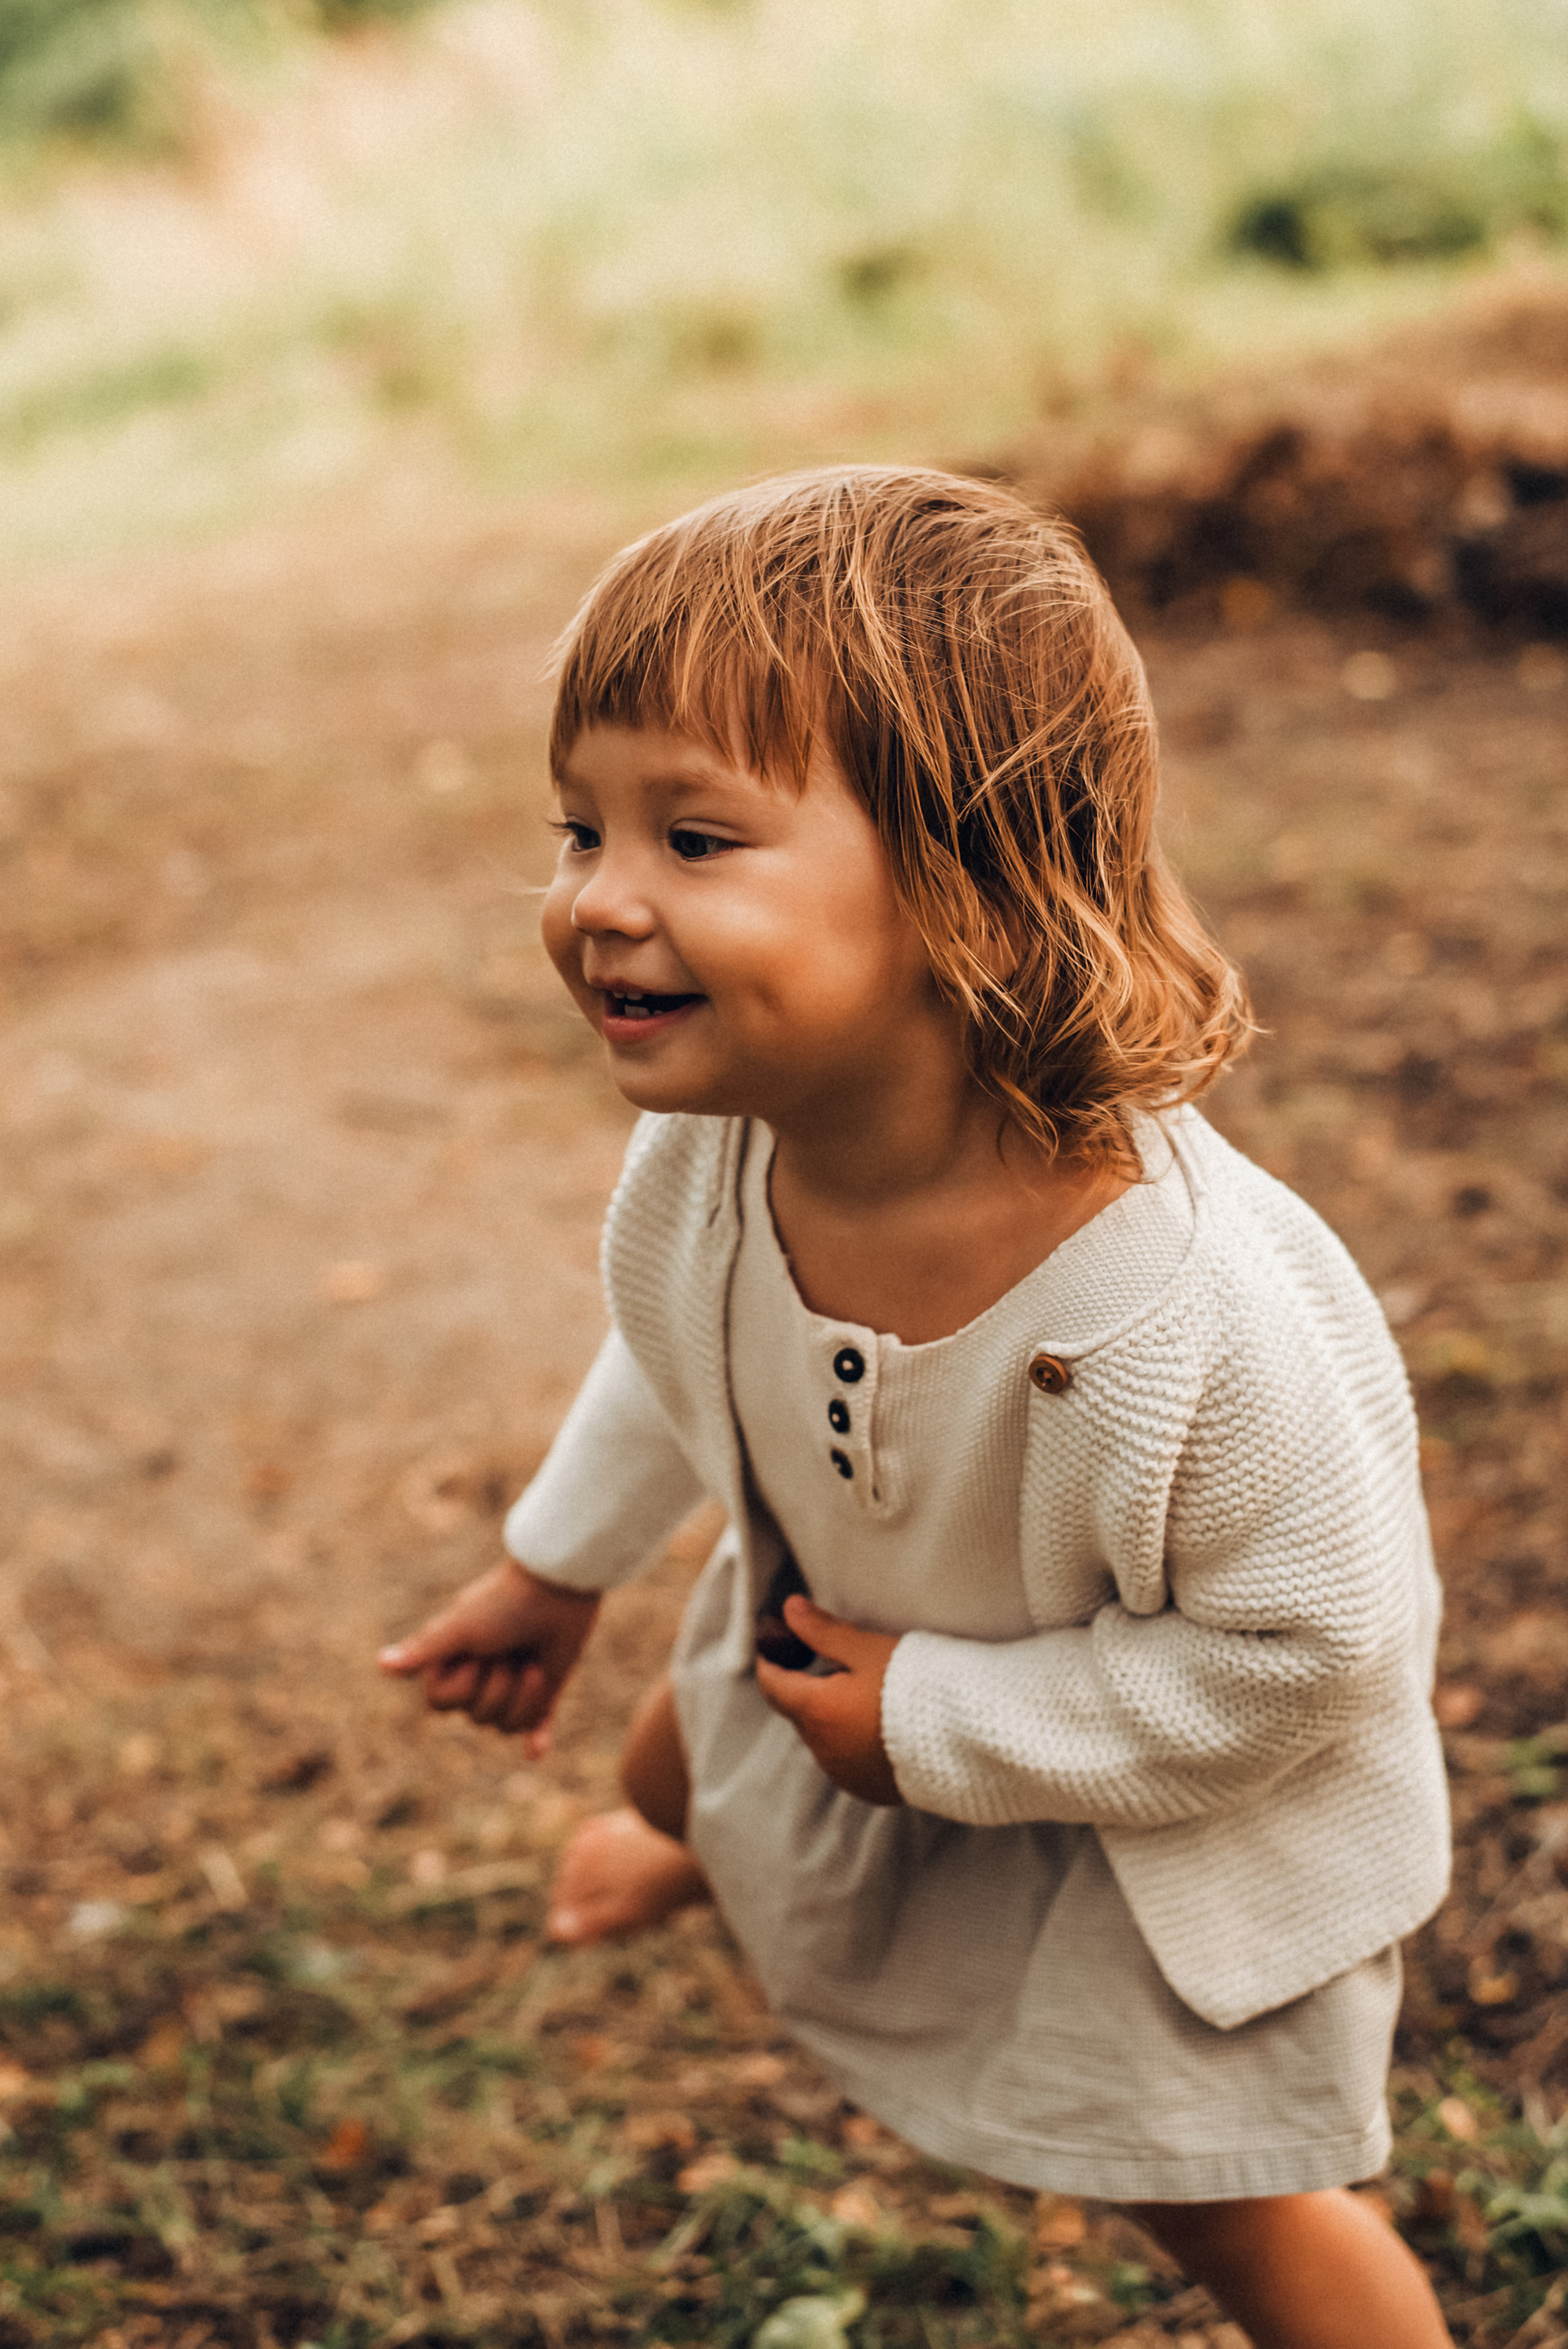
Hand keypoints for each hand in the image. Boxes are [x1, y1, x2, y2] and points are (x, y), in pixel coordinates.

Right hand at [378, 1558, 599, 1755]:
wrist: (558, 1587)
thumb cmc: (504, 1603)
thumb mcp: (460, 1626)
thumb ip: (424, 1649)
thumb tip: (381, 1663)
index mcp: (453, 1659)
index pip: (441, 1703)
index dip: (461, 1688)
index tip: (478, 1658)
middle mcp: (478, 1675)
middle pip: (476, 1716)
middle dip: (496, 1690)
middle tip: (510, 1656)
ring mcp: (511, 1684)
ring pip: (506, 1724)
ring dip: (523, 1699)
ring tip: (534, 1667)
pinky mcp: (543, 1690)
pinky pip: (535, 1726)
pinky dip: (536, 1738)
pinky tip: (536, 1751)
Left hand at [753, 1596, 901, 1805]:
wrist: (962, 1737)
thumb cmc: (915, 1687)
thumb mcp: (867, 1649)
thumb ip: (824, 1632)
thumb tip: (789, 1610)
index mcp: (816, 1711)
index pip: (773, 1685)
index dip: (771, 1662)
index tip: (776, 1646)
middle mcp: (822, 1749)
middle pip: (799, 1711)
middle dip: (809, 1687)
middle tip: (840, 1664)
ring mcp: (844, 1773)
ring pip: (822, 1737)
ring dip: (832, 1716)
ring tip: (870, 1696)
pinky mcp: (867, 1789)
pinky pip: (845, 1761)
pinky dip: (852, 1742)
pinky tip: (881, 1727)